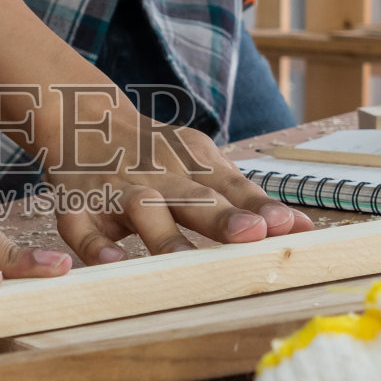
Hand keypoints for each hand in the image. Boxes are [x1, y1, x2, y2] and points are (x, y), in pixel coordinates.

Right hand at [29, 86, 313, 264]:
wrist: (82, 117)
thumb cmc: (157, 153)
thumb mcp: (203, 163)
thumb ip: (247, 198)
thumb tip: (303, 228)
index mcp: (193, 163)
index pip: (232, 186)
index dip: (260, 207)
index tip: (289, 226)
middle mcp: (159, 174)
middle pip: (194, 197)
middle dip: (222, 218)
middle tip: (252, 235)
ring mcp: (118, 188)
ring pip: (142, 210)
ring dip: (163, 235)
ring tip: (185, 262)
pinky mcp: (78, 205)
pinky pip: (82, 226)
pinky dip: (94, 244)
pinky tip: (112, 262)